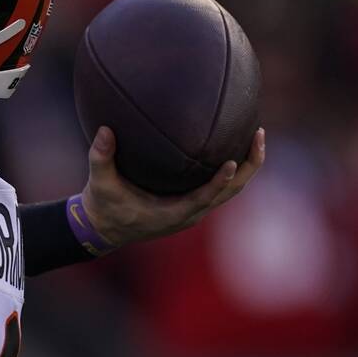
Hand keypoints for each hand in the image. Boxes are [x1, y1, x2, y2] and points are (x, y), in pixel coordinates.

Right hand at [80, 126, 264, 247]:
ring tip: (256, 135)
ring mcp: (194, 209)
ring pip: (231, 190)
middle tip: (258, 135)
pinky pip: (221, 186)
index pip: (204, 197)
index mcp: (172, 213)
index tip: (233, 162)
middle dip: (249, 166)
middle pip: (231, 192)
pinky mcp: (193, 203)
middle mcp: (190, 213)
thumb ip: (100, 157)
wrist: (105, 226)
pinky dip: (233, 170)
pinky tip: (234, 145)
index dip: (220, 182)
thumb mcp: (99, 183)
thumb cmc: (104, 206)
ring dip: (247, 166)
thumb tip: (104, 130)